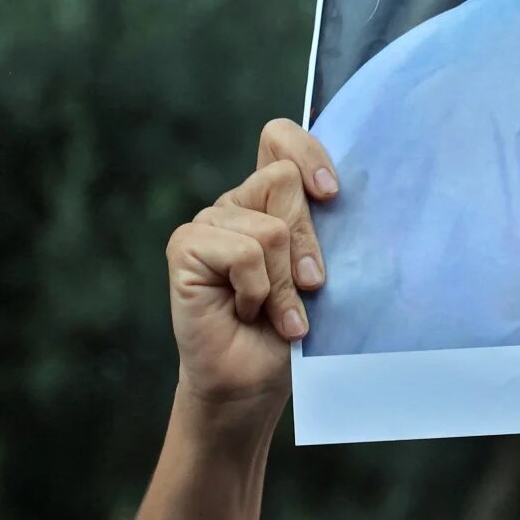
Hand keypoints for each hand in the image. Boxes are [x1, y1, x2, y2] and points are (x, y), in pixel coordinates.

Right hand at [165, 120, 338, 408]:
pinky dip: (258, 290)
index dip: (308, 151)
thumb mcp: (318, 274)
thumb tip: (334, 195)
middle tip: (310, 289)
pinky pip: (242, 252)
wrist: (254, 381)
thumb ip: (320, 230)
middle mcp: (237, 203)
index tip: (331, 194)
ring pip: (269, 227)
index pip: (279, 138)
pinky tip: (248, 312)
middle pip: (285, 181)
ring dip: (285, 282)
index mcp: (270, 199)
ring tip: (279, 313)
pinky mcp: (185, 247)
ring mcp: (208, 224)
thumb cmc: (291, 329)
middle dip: (308, 245)